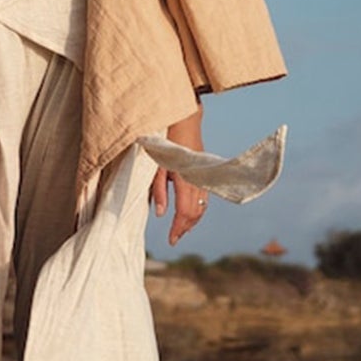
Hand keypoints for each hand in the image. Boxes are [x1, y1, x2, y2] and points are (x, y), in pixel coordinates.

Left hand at [151, 107, 206, 247]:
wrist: (184, 120)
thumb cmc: (165, 141)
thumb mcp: (156, 166)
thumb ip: (159, 190)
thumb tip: (161, 215)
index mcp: (184, 180)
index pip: (184, 212)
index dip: (178, 228)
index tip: (171, 240)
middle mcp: (198, 180)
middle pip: (195, 212)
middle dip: (185, 227)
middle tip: (175, 238)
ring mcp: (203, 176)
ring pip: (202, 206)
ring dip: (193, 220)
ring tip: (182, 229)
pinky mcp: (204, 173)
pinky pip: (205, 196)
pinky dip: (198, 208)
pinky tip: (191, 212)